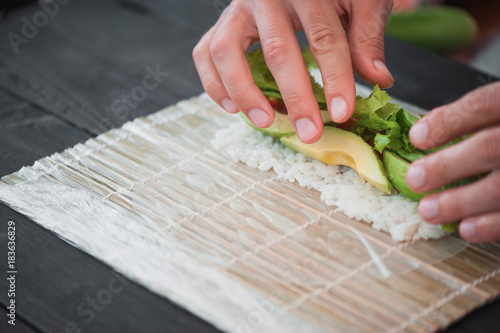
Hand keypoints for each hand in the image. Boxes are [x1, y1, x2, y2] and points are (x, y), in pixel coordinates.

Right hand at [193, 0, 393, 142]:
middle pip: (277, 49)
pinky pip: (204, 53)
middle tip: (309, 132)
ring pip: (227, 51)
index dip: (335, 77)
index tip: (343, 112)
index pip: (323, 36)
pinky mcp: (220, 24)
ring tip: (266, 121)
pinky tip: (232, 108)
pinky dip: (214, 84)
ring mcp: (237, 10)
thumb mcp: (360, 2)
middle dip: (294, 96)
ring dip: (244, 92)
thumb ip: (366, 36)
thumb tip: (378, 79)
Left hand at [407, 82, 499, 242]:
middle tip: (415, 179)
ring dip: (460, 202)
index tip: (416, 137)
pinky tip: (467, 229)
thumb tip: (425, 135)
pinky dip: (492, 225)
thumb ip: (478, 119)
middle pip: (490, 148)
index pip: (485, 104)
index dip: (447, 121)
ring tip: (428, 210)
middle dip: (446, 166)